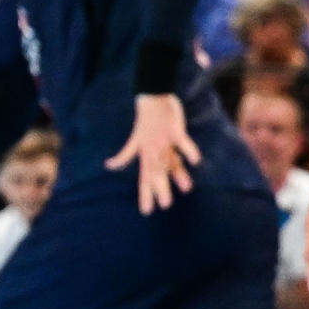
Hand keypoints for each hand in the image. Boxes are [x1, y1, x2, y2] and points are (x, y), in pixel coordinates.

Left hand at [107, 92, 200, 213]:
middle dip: (161, 188)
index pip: (144, 178)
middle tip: (165, 206)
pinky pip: (182, 141)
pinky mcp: (174, 129)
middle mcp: (152, 150)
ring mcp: (163, 140)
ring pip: (170, 159)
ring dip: (178, 173)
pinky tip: (196, 161)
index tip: (146, 212)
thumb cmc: (145, 121)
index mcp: (144, 154)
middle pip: (157, 171)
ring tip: (187, 188)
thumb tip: (112, 167)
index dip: (145, 194)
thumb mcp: (136, 141)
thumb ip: (129, 156)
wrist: (151, 96)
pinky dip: (189, 150)